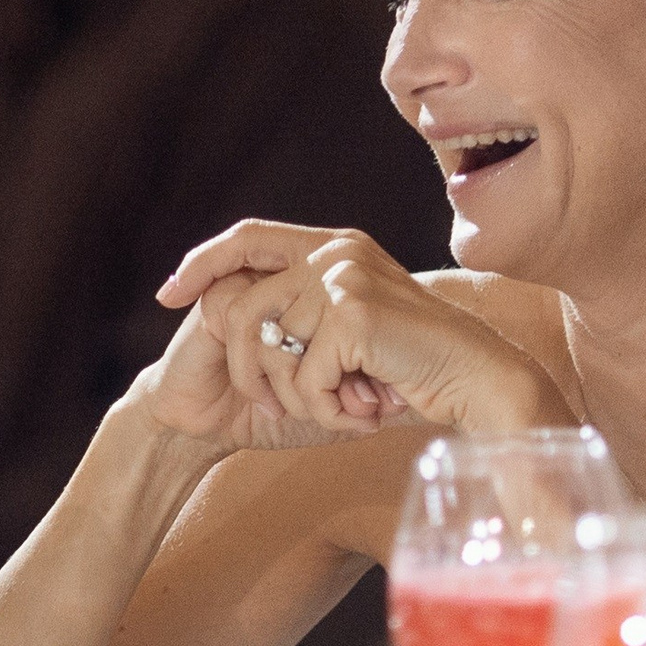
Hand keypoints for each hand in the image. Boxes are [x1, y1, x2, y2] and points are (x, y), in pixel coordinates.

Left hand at [153, 221, 573, 440]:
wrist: (477, 379)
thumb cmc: (412, 365)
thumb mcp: (348, 327)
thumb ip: (301, 308)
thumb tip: (226, 310)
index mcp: (334, 244)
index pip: (248, 236)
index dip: (203, 263)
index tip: (169, 296)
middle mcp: (336, 250)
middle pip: (242, 308)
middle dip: (246, 369)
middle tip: (272, 409)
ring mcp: (343, 278)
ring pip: (270, 350)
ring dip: (298, 397)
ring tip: (342, 407)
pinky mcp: (352, 313)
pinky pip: (304, 376)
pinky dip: (325, 408)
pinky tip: (363, 409)